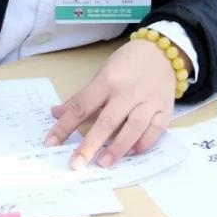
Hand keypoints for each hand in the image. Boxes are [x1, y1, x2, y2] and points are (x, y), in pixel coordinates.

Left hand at [45, 38, 176, 168]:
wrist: (162, 51)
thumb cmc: (127, 63)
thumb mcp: (102, 73)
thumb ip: (82, 97)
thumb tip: (57, 114)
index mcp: (107, 80)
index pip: (82, 106)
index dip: (65, 126)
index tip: (51, 143)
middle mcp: (127, 92)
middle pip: (107, 121)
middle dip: (90, 145)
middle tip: (76, 164)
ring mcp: (149, 100)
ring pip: (133, 128)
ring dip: (118, 147)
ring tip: (103, 163)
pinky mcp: (165, 108)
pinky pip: (155, 130)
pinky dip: (144, 143)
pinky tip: (132, 153)